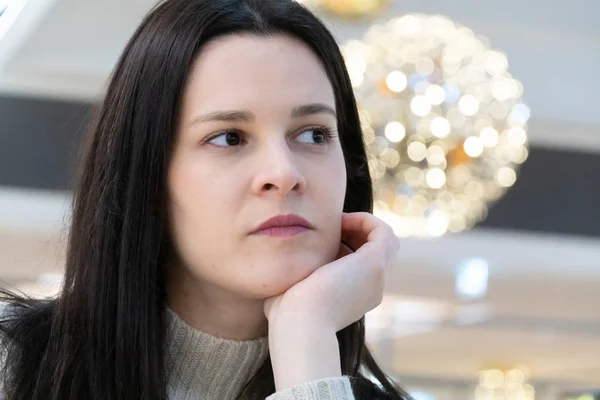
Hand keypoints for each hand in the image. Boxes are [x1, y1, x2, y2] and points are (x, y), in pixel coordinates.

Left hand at [264, 211, 399, 331]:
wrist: (300, 323)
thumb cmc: (288, 313)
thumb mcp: (295, 291)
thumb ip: (297, 278)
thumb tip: (282, 266)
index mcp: (355, 297)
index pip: (362, 263)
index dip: (346, 244)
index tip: (321, 238)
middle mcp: (372, 288)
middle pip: (378, 250)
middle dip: (357, 232)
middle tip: (332, 226)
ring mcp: (377, 277)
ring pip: (385, 240)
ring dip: (362, 224)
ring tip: (337, 221)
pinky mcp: (374, 264)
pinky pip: (383, 231)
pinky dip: (364, 219)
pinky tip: (340, 220)